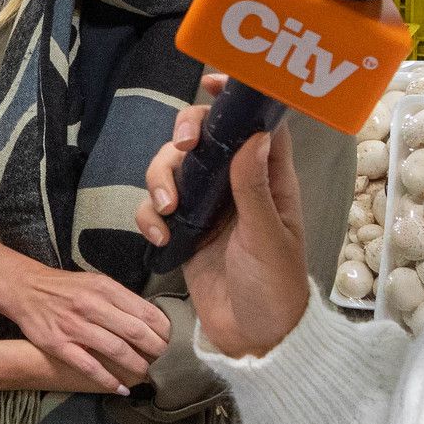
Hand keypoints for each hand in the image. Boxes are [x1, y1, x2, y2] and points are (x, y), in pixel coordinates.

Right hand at [0, 239, 169, 394]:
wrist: (25, 289)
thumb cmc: (66, 288)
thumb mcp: (96, 283)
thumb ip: (121, 299)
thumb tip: (152, 318)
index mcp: (104, 288)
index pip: (144, 311)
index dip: (165, 330)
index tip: (178, 342)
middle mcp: (91, 306)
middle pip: (135, 331)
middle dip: (157, 350)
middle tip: (171, 363)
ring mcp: (74, 326)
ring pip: (115, 350)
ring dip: (137, 366)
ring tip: (150, 376)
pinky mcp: (59, 344)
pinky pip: (89, 366)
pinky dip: (108, 379)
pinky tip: (121, 388)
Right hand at [134, 75, 309, 358]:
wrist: (254, 339)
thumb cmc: (275, 288)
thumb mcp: (268, 237)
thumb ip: (255, 187)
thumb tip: (253, 134)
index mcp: (267, 180)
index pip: (254, 124)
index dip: (233, 99)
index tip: (210, 84)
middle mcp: (234, 186)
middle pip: (200, 139)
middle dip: (182, 137)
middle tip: (178, 153)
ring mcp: (205, 208)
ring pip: (171, 169)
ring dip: (159, 179)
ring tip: (166, 210)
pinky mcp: (181, 232)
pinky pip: (154, 208)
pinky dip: (149, 215)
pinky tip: (158, 238)